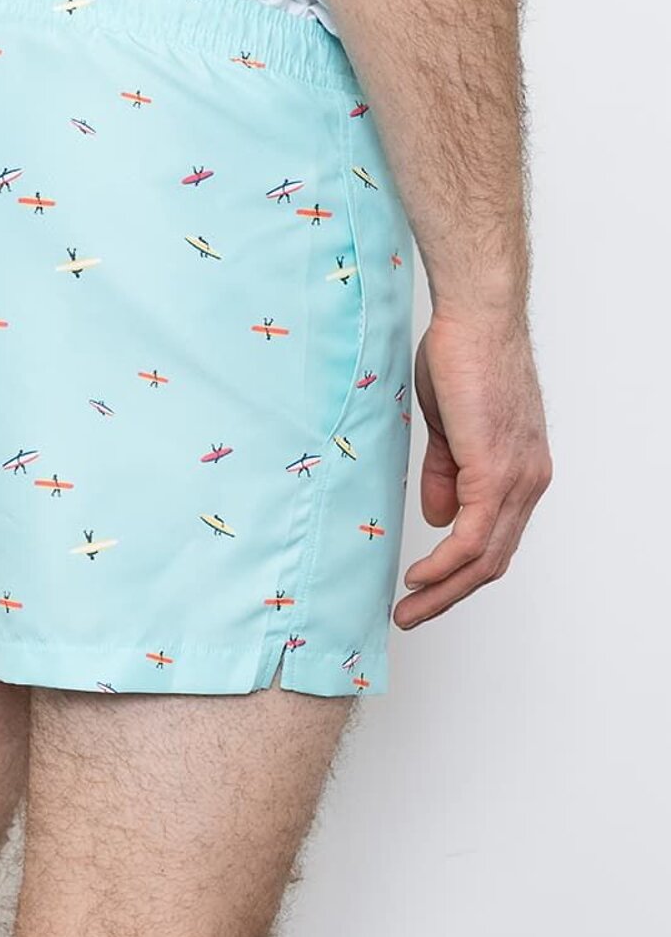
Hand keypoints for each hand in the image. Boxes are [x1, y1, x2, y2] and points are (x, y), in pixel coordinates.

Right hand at [393, 306, 552, 629]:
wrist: (475, 320)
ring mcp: (517, 479)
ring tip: (408, 608)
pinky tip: (420, 577)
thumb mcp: (448, 429)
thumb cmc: (461, 358)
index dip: (459, 572)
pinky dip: (445, 564)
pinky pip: (472, 536)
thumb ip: (446, 475)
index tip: (423, 589)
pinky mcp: (497, 471)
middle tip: (411, 615)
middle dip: (450, 595)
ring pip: (485, 557)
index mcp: (519, 472)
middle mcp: (528, 481)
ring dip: (444, 590)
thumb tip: (438, 518)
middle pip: (493, 560)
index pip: (495, 540)